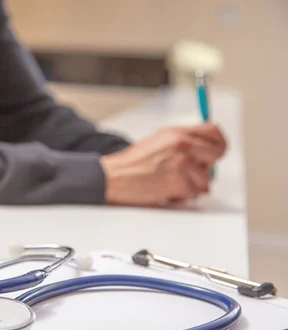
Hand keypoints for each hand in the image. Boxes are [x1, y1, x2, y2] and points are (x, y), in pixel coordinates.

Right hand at [100, 123, 226, 206]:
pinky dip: (182, 195)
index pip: (213, 131)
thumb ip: (183, 141)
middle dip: (207, 166)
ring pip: (206, 179)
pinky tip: (166, 189)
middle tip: (193, 171)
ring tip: (171, 182)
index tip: (214, 151)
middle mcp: (182, 144)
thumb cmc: (133, 162)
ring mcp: (182, 163)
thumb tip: (206, 149)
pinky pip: (193, 192)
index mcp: (177, 132)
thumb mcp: (158, 140)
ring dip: (192, 184)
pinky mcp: (179, 182)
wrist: (114, 176)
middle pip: (217, 153)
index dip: (218, 143)